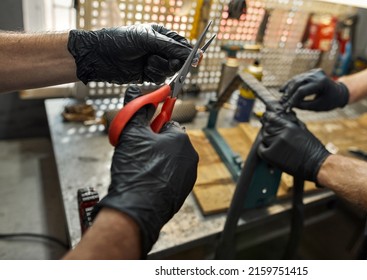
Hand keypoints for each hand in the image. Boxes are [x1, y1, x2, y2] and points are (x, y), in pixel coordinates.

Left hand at [68, 24, 191, 83]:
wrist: (100, 57)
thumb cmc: (120, 41)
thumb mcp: (148, 40)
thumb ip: (171, 47)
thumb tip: (192, 54)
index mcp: (160, 34)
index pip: (181, 44)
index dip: (189, 52)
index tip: (196, 59)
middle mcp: (159, 48)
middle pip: (178, 59)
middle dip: (174, 61)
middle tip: (170, 62)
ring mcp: (154, 62)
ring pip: (169, 70)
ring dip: (160, 67)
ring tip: (148, 62)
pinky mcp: (148, 74)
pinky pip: (160, 78)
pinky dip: (153, 75)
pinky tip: (143, 70)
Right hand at [93, 86, 198, 256]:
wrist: (136, 209)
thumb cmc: (136, 173)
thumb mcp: (131, 134)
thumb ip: (136, 109)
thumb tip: (136, 90)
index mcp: (180, 138)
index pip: (166, 122)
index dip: (150, 127)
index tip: (140, 133)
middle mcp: (189, 156)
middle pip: (168, 141)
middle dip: (152, 144)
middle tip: (135, 153)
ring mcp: (188, 175)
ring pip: (169, 159)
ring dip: (155, 160)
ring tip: (138, 169)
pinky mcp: (183, 190)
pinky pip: (170, 176)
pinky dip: (159, 176)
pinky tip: (145, 181)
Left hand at [258, 111, 330, 181]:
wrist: (317, 165)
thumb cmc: (313, 148)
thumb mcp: (303, 130)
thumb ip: (292, 123)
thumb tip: (285, 116)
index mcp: (289, 127)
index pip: (272, 118)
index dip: (268, 117)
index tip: (267, 117)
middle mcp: (281, 134)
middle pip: (267, 127)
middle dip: (267, 127)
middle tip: (269, 129)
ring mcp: (275, 145)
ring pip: (264, 137)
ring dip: (267, 138)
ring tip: (273, 140)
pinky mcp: (271, 156)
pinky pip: (261, 149)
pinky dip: (263, 148)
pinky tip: (268, 148)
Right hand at [280, 69, 348, 110]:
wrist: (339, 92)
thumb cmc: (330, 101)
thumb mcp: (318, 107)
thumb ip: (304, 105)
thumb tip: (291, 104)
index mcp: (321, 83)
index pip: (302, 91)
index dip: (293, 99)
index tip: (287, 107)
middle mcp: (317, 75)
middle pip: (298, 83)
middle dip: (289, 93)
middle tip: (282, 101)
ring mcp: (314, 72)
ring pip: (297, 79)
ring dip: (288, 88)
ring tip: (282, 96)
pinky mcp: (311, 72)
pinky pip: (299, 78)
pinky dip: (291, 84)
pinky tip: (284, 89)